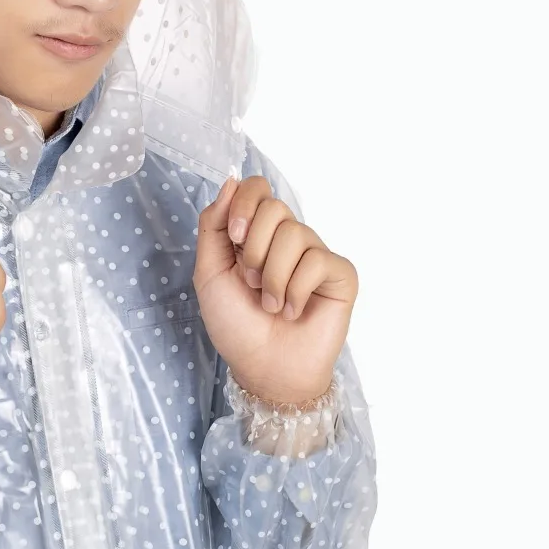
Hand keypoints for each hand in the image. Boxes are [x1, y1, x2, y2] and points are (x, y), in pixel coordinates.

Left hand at [194, 174, 357, 405]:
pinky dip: (296, 290)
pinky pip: (318, 260)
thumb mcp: (209, 272)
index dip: (244, 205)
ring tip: (270, 304)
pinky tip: (293, 311)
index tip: (234, 237)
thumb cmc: (236, 325)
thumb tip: (232, 181)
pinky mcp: (340, 274)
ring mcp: (315, 255)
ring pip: (294, 234)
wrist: (262, 367)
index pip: (257, 187)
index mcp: (255, 233)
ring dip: (273, 277)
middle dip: (254, 249)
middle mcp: (287, 239)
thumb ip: (212, 226)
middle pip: (274, 207)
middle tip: (250, 281)